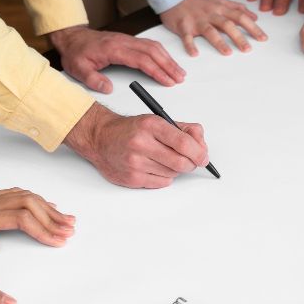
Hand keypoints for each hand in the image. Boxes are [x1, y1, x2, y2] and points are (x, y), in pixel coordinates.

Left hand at [0, 190, 75, 253]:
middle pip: (30, 205)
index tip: (57, 241)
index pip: (20, 220)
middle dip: (53, 218)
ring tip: (66, 220)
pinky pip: (17, 194)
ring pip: (27, 198)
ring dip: (49, 208)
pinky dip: (37, 200)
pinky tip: (47, 206)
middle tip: (70, 231)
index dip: (42, 229)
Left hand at [47, 24, 184, 92]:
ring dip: (168, 59)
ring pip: (154, 46)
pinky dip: (162, 53)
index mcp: (114, 49)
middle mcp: (124, 42)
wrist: (72, 38)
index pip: (141, 59)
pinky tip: (167, 61)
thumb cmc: (76, 53)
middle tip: (179, 78)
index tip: (167, 80)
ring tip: (178, 72)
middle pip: (153, 52)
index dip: (157, 70)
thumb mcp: (78, 69)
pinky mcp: (129, 40)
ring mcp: (127, 39)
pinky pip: (150, 44)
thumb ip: (93, 80)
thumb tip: (108, 88)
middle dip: (168, 65)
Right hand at [65, 103, 208, 187]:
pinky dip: (164, 176)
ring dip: (176, 169)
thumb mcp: (157, 120)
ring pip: (173, 173)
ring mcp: (135, 162)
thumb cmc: (131, 130)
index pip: (183, 142)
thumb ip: (184, 130)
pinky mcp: (131, 178)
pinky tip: (154, 167)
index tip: (203, 157)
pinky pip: (161, 182)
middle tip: (191, 162)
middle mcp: (141, 143)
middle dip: (191, 164)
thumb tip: (202, 146)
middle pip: (181, 162)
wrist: (100, 138)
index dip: (199, 152)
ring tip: (165, 159)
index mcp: (151, 125)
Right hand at [160, 0, 266, 55]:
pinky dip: (190, 45)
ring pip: (210, 31)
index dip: (252, 27)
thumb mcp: (219, 1)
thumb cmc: (198, 2)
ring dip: (219, 42)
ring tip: (227, 53)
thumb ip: (237, 8)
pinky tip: (195, 53)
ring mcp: (197, 20)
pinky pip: (187, 37)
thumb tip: (254, 16)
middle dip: (239, 37)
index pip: (240, 17)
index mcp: (220, 8)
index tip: (262, 38)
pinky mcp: (183, 26)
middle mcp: (211, 14)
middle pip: (227, 25)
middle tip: (248, 49)